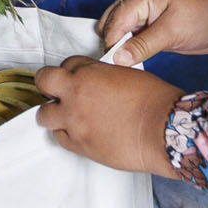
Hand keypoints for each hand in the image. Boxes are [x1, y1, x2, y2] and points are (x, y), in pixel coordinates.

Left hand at [34, 57, 182, 175]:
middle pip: (44, 82)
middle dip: (48, 85)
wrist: (163, 131)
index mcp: (88, 73)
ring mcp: (74, 121)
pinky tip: (77, 132)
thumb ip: (102, 75)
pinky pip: (59, 138)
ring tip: (66, 115)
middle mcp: (76, 95)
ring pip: (44, 114)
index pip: (66, 64)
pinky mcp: (79, 144)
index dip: (71, 71)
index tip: (75, 77)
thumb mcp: (126, 74)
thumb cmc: (154, 102)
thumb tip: (96, 81)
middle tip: (56, 91)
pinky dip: (65, 134)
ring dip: (53, 112)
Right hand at [97, 0, 207, 65]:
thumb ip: (143, 45)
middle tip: (117, 73)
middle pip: (110, 29)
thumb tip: (117, 59)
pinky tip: (132, 67)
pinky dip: (129, 54)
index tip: (113, 70)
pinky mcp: (151, 32)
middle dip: (111, 49)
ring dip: (119, 53)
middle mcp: (136, 6)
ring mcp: (143, 19)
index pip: (112, 25)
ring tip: (124, 72)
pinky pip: (132, 43)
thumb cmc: (205, 15)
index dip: (110, 47)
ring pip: (119, 37)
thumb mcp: (173, 31)